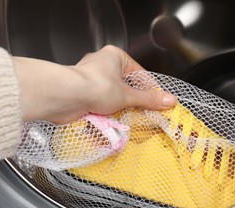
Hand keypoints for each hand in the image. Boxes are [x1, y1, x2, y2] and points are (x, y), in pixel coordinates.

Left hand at [13, 45, 176, 123]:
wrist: (65, 97)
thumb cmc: (95, 87)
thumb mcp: (128, 95)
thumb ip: (149, 99)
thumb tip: (170, 101)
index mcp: (114, 56)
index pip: (139, 73)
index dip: (149, 88)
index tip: (158, 102)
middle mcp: (101, 65)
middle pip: (124, 86)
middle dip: (132, 101)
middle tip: (144, 113)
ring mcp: (90, 79)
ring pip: (111, 97)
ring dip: (118, 109)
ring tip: (127, 120)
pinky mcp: (81, 93)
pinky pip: (99, 104)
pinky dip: (105, 114)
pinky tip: (111, 123)